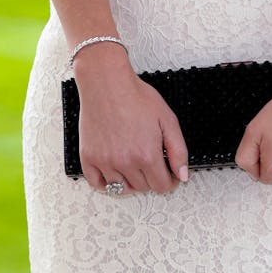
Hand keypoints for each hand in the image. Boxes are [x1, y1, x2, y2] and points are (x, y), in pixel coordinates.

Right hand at [75, 50, 188, 193]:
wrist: (106, 83)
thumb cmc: (135, 96)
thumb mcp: (167, 120)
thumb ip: (178, 150)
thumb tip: (182, 176)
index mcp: (147, 155)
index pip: (162, 186)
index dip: (170, 182)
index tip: (170, 175)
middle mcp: (125, 163)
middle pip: (143, 188)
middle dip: (152, 179)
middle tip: (152, 164)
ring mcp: (105, 162)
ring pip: (122, 189)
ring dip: (131, 182)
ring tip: (135, 168)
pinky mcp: (89, 157)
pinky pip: (97, 184)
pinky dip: (107, 184)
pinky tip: (115, 174)